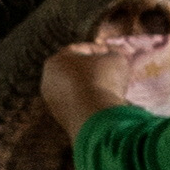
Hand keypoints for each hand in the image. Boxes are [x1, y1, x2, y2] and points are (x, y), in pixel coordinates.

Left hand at [39, 13, 169, 134]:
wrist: (95, 117)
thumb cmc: (103, 80)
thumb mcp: (116, 59)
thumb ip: (115, 54)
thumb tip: (120, 54)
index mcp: (55, 61)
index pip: (79, 49)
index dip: (100, 49)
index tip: (116, 52)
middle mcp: (49, 82)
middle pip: (76, 70)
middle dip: (95, 69)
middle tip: (115, 70)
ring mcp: (54, 103)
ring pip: (78, 90)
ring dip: (94, 87)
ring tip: (115, 88)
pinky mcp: (63, 120)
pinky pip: (81, 106)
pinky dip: (92, 103)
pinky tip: (108, 103)